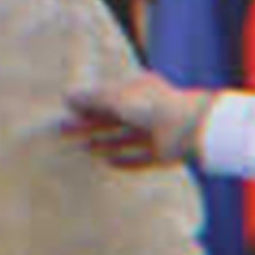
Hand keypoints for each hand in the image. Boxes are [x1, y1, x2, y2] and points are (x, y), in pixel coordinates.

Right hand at [61, 74, 213, 168]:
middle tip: (65, 130)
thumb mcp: (117, 98)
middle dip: (90, 125)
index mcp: (141, 91)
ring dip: (104, 143)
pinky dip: (125, 162)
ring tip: (84, 149)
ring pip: (124, 139)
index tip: (68, 110)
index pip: (110, 97)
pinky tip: (108, 164)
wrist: (189, 127)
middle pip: (113, 119)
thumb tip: (67, 97)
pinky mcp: (162, 154)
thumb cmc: (152, 106)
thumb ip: (91, 99)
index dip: (89, 103)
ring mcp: (156, 133)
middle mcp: (148, 111)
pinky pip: (139, 159)